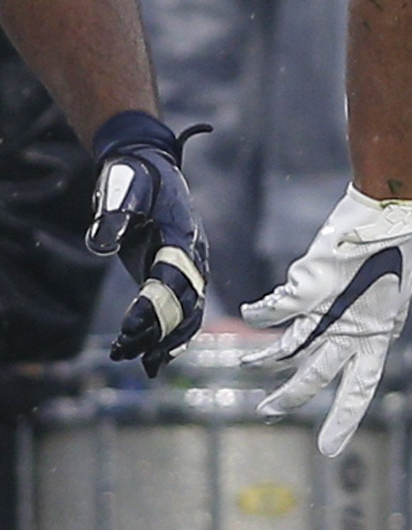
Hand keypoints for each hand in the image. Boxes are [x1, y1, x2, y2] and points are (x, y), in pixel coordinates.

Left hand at [86, 111, 207, 376]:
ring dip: (169, 340)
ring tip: (146, 365)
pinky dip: (172, 335)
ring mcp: (189, 265)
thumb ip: (116, 215)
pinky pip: (183, 309)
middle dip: (162, 331)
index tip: (129, 327)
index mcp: (182, 234)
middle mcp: (192, 255)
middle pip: (187, 302)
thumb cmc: (137, 175)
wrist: (153, 164)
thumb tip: (101, 245)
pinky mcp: (176, 272)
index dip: (154, 306)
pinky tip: (155, 359)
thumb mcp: (126, 187)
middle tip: (133, 353)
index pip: (171, 278)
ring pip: (190, 312)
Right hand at [243, 185, 411, 458]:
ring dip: (264, 359)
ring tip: (247, 366)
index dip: (344, 419)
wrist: (384, 218)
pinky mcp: (306, 288)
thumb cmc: (393, 255)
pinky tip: (250, 312)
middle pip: (316, 377)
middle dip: (290, 398)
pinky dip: (260, 312)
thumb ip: (381, 323)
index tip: (329, 450)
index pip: (360, 389)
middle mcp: (351, 331)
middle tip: (269, 414)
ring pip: (288, 349)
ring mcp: (327, 311)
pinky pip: (275, 310)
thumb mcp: (395, 299)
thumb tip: (382, 335)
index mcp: (376, 338)